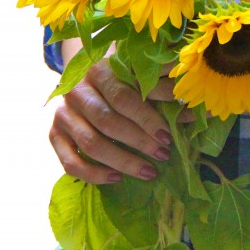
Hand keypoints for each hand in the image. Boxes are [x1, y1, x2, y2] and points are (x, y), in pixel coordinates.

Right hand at [49, 60, 184, 184]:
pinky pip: (70, 162)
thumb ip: (163, 90)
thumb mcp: (139, 76)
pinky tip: (117, 179)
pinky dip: (94, 174)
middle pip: (108, 121)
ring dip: (123, 161)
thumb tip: (195, 111)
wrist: (84, 77)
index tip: (169, 135)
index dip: (147, 118)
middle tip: (163, 154)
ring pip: (91, 143)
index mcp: (100, 70)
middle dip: (139, 142)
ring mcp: (63, 114)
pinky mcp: (54, 134)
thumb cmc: (120, 78)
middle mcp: (77, 91)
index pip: (124, 97)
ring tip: (149, 172)